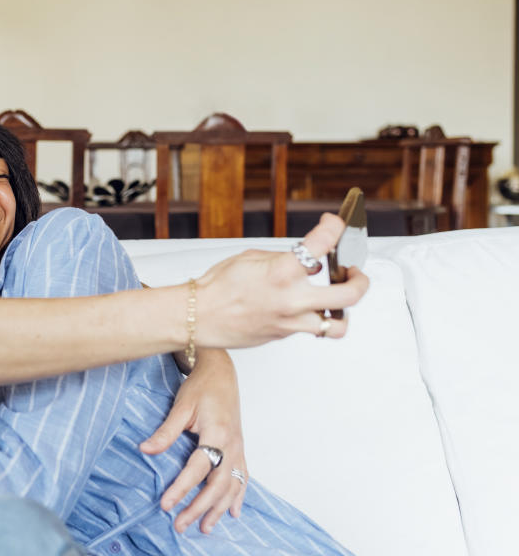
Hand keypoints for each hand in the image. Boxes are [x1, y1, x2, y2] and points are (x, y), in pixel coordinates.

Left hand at [141, 350, 246, 533]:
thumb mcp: (180, 406)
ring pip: (232, 486)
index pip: (198, 468)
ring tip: (204, 528)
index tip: (166, 504)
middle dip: (199, 507)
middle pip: (218, 484)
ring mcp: (239, 447)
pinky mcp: (240, 447)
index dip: (182, 488)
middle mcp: (232, 444)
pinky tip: (232, 512)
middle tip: (180, 524)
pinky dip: (238, 496)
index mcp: (217, 433)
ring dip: (218, 509)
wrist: (221, 371)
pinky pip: (243, 477)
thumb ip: (165, 431)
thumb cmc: (201, 386)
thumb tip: (145, 450)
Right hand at [192, 213, 367, 347]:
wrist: (198, 317)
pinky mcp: (284, 335)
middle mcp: (291, 299)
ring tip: (339, 301)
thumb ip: (282, 258)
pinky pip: (310, 329)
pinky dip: (313, 317)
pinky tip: (305, 307)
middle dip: (360, 280)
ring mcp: (290, 322)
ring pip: (338, 326)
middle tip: (355, 273)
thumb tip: (304, 260)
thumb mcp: (250, 258)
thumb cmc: (217, 287)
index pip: (323, 243)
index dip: (334, 227)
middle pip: (349, 294)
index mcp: (282, 272)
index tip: (334, 224)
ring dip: (344, 311)